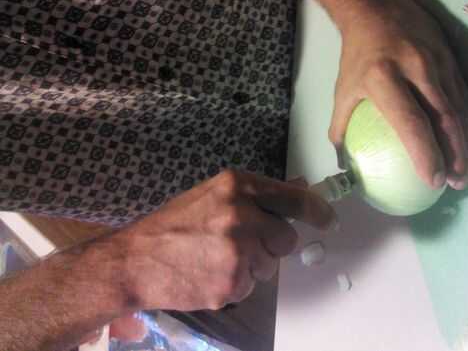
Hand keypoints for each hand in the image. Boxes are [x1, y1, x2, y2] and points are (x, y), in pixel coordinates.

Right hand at [111, 170, 335, 311]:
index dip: (318, 212)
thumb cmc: (175, 223)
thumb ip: (259, 194)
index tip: (329, 220)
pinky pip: (251, 285)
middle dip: (271, 243)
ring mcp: (237, 251)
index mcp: (237, 186)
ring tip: (217, 257)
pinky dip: (236, 283)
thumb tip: (303, 188)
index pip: (294, 199)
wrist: (135, 260)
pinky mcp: (232, 283)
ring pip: (270, 264)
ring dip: (252, 265)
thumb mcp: (215, 195)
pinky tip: (210, 273)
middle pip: (287, 238)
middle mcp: (241, 215)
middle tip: (242, 242)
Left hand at [329, 0, 467, 190]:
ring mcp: (439, 62)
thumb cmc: (358, 53)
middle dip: (456, 156)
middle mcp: (417, 69)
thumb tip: (344, 166)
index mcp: (384, 77)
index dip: (425, 153)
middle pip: (445, 118)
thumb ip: (340, 127)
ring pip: (462, 109)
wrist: (376, 5)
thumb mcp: (343, 88)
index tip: (433, 181)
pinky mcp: (453, 58)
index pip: (410, 121)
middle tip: (459, 184)